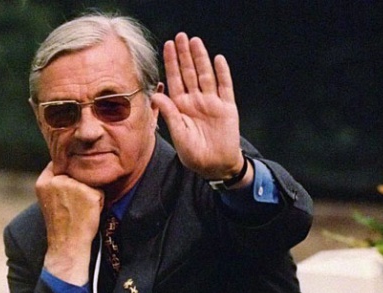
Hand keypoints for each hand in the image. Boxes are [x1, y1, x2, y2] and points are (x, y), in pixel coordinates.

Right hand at [36, 162, 103, 284]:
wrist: (68, 245)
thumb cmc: (61, 226)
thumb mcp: (50, 200)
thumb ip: (56, 183)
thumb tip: (70, 168)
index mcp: (43, 181)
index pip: (59, 165)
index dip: (67, 174)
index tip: (67, 193)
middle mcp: (57, 180)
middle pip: (77, 173)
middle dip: (79, 187)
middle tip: (73, 208)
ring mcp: (73, 185)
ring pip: (89, 182)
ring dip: (89, 194)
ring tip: (81, 211)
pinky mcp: (89, 193)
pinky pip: (100, 192)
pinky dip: (98, 203)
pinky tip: (89, 213)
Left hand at [152, 33, 248, 182]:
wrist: (216, 166)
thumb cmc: (194, 155)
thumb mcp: (179, 135)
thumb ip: (169, 114)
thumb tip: (155, 95)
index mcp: (181, 107)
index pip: (174, 80)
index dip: (171, 63)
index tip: (167, 46)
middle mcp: (195, 101)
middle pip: (189, 73)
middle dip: (184, 55)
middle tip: (180, 36)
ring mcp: (212, 103)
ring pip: (205, 75)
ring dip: (201, 59)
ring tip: (195, 41)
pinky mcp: (227, 107)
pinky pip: (225, 87)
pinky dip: (222, 73)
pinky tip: (218, 59)